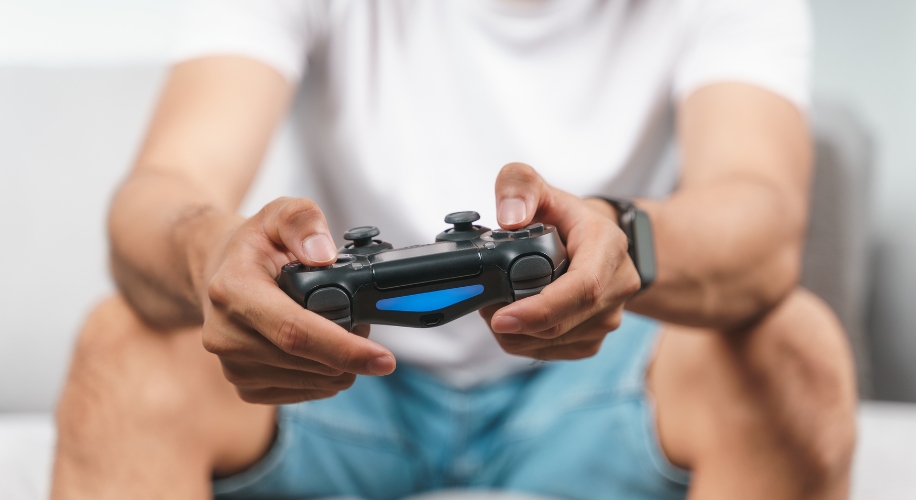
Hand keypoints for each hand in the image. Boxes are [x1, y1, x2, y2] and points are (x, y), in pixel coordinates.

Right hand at [201, 197, 395, 403]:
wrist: (218, 275)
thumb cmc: (255, 247)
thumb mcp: (277, 214)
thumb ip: (302, 221)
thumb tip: (324, 254)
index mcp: (232, 291)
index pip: (294, 332)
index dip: (344, 348)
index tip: (384, 359)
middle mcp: (226, 336)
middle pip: (311, 362)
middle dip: (353, 350)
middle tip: (360, 323)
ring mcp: (234, 367)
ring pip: (315, 382)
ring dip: (341, 363)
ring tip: (335, 328)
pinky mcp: (245, 388)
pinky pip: (306, 392)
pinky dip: (326, 374)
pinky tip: (319, 349)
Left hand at [479, 163, 641, 359]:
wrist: (590, 239)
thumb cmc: (561, 214)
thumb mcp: (536, 186)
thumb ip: (518, 187)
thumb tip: (509, 219)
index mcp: (608, 246)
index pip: (584, 288)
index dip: (542, 309)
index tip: (502, 317)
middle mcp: (618, 285)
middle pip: (566, 322)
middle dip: (517, 324)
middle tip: (484, 308)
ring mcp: (610, 316)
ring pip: (556, 341)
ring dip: (517, 334)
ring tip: (495, 308)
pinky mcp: (595, 337)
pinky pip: (556, 352)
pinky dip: (526, 343)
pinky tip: (513, 322)